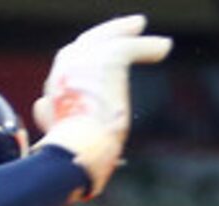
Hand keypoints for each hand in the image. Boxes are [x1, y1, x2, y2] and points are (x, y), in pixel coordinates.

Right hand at [34, 14, 172, 196]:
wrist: (71, 157)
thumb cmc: (69, 165)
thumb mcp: (63, 148)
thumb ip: (61, 134)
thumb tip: (66, 152)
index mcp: (53, 92)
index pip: (71, 67)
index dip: (87, 60)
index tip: (98, 58)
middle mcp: (62, 72)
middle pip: (86, 45)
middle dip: (105, 34)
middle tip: (128, 28)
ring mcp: (81, 63)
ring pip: (106, 40)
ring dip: (125, 31)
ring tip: (141, 27)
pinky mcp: (104, 61)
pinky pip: (129, 48)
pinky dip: (148, 47)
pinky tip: (165, 48)